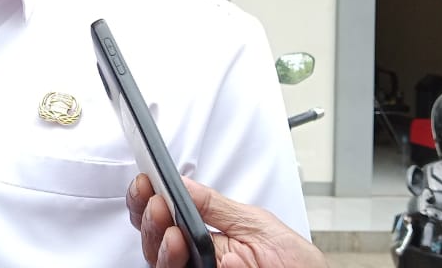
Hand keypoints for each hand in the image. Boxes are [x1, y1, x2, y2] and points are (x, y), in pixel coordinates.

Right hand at [126, 174, 326, 267]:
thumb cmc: (295, 264)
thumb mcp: (257, 223)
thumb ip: (215, 205)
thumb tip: (179, 183)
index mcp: (205, 235)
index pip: (164, 217)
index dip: (147, 199)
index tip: (146, 182)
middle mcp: (195, 257)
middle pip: (154, 240)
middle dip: (148, 217)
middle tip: (156, 202)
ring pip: (159, 262)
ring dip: (159, 242)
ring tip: (170, 225)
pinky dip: (176, 262)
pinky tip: (183, 247)